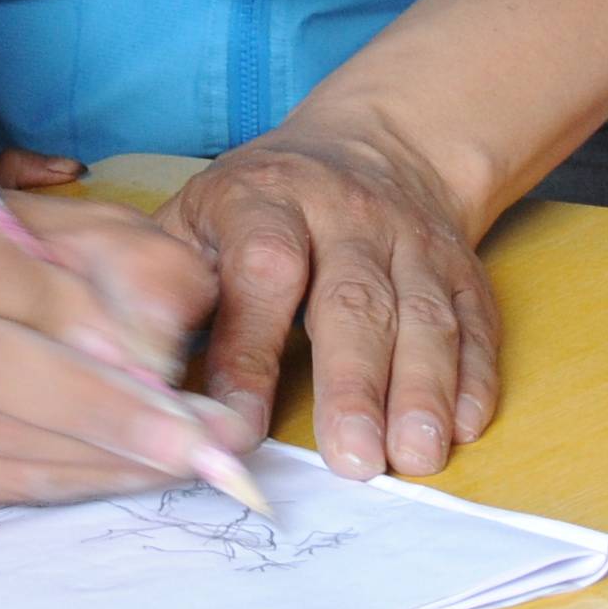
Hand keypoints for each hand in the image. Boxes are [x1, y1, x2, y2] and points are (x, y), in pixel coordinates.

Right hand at [0, 162, 234, 509]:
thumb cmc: (20, 243)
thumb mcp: (92, 227)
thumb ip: (137, 270)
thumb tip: (159, 359)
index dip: (64, 314)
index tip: (155, 358)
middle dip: (95, 409)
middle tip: (190, 444)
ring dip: (92, 458)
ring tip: (177, 461)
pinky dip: (60, 482)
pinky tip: (117, 471)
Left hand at [167, 115, 495, 481]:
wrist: (374, 147)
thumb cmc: (258, 207)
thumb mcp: (195, 218)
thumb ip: (164, 291)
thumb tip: (131, 381)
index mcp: (264, 198)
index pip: (262, 273)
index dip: (249, 353)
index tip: (236, 427)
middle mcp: (345, 214)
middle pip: (353, 301)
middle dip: (353, 384)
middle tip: (352, 461)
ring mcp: (412, 240)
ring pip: (422, 317)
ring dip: (422, 391)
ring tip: (414, 458)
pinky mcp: (462, 268)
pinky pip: (475, 321)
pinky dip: (475, 376)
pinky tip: (466, 425)